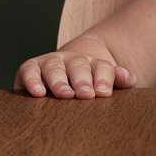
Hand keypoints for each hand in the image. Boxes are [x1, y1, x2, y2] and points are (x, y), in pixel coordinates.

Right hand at [15, 50, 135, 98]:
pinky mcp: (31, 68)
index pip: (102, 67)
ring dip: (60, 81)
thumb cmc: (88, 87)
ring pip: (55, 68)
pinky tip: (38, 93)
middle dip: (83, 80)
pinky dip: (32, 80)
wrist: (62, 74)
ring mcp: (51, 62)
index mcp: (93, 64)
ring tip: (65, 94)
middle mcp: (72, 60)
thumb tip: (127, 76)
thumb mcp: (106, 84)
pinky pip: (29, 70)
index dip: (104, 79)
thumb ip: (121, 80)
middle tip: (86, 95)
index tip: (104, 93)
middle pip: (79, 66)